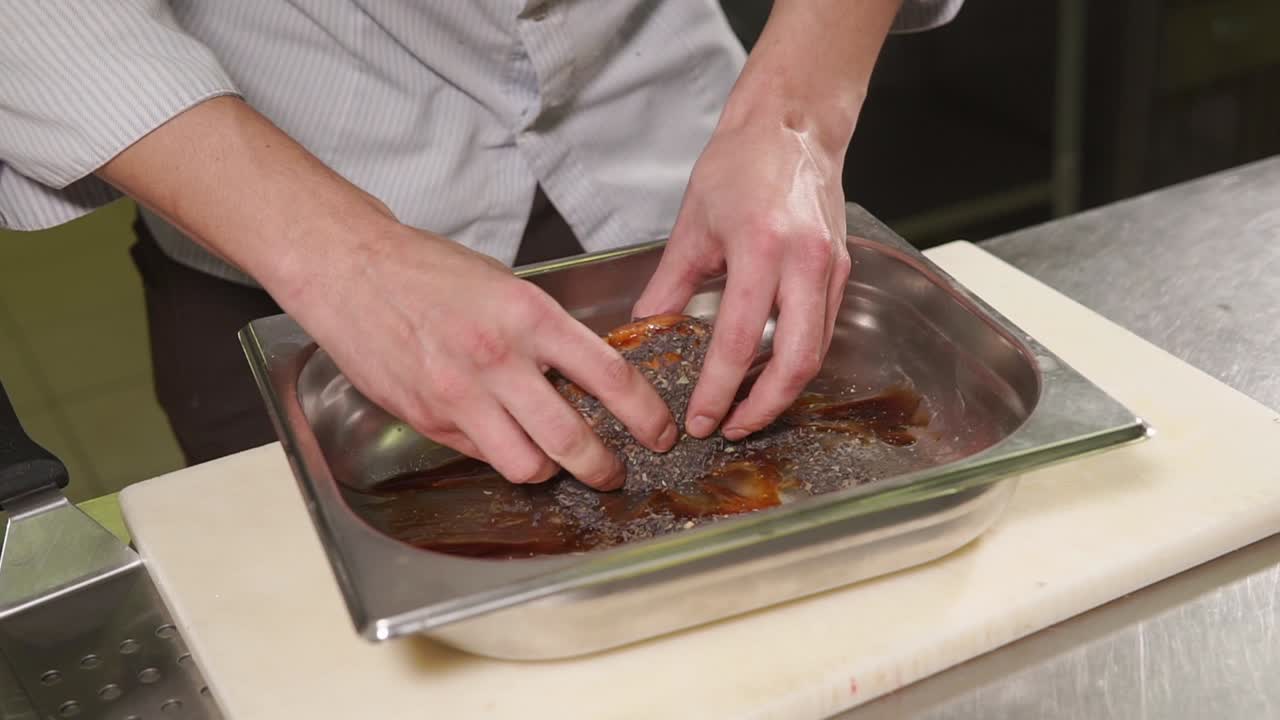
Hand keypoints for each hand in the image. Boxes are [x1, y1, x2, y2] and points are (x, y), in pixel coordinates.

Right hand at [286, 226, 678, 489]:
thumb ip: (548, 334)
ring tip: (557, 460)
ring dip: (551, 470)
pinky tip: (504, 437)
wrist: (351, 270)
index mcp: (529, 315)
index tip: (659, 432)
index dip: (645, 415)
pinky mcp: (429, 419)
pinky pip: (482, 455)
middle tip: (615, 471)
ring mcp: (460, 395)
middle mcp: (498, 359)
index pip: (609, 376)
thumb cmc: (429, 272)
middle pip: (571, 440)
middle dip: (605, 467)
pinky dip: (502, 454)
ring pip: (527, 465)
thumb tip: (589, 379)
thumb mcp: (507, 287)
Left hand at [633, 119, 850, 440]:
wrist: (794, 125)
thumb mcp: (693, 224)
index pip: (738, 340)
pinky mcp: (843, 270)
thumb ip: (671, 285)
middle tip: (731, 429)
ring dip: (783, 391)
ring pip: (816, 353)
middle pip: (795, 362)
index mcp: (761, 249)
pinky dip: (797, 360)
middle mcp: (805, 263)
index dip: (718, 390)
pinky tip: (769, 372)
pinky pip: (824, 330)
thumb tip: (647, 330)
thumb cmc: (741, 164)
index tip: (700, 419)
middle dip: (763, 408)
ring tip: (747, 411)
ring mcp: (832, 268)